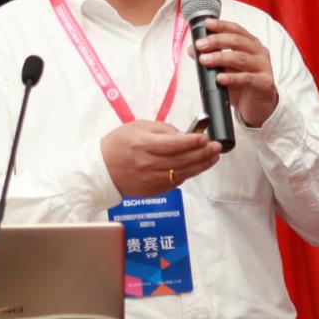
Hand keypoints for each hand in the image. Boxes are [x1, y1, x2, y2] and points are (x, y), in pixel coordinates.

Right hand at [101, 120, 222, 195]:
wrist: (101, 170)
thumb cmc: (119, 144)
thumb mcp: (138, 127)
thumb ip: (162, 129)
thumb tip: (184, 134)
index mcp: (144, 145)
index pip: (174, 144)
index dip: (192, 142)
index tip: (205, 138)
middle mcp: (148, 164)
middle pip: (182, 160)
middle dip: (202, 153)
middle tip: (216, 147)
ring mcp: (151, 179)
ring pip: (182, 173)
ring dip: (201, 165)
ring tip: (213, 157)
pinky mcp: (153, 190)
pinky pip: (176, 182)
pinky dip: (188, 174)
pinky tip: (197, 167)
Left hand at [193, 18, 278, 127]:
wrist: (260, 107)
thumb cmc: (243, 85)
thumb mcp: (226, 69)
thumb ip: (212, 57)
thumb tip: (192, 49)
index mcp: (251, 44)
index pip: (236, 30)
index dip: (221, 25)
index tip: (207, 24)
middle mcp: (259, 53)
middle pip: (238, 41)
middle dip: (217, 41)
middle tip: (200, 45)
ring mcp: (263, 68)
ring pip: (241, 58)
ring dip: (220, 58)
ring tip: (205, 60)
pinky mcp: (264, 84)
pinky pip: (247, 79)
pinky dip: (232, 78)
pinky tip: (220, 78)